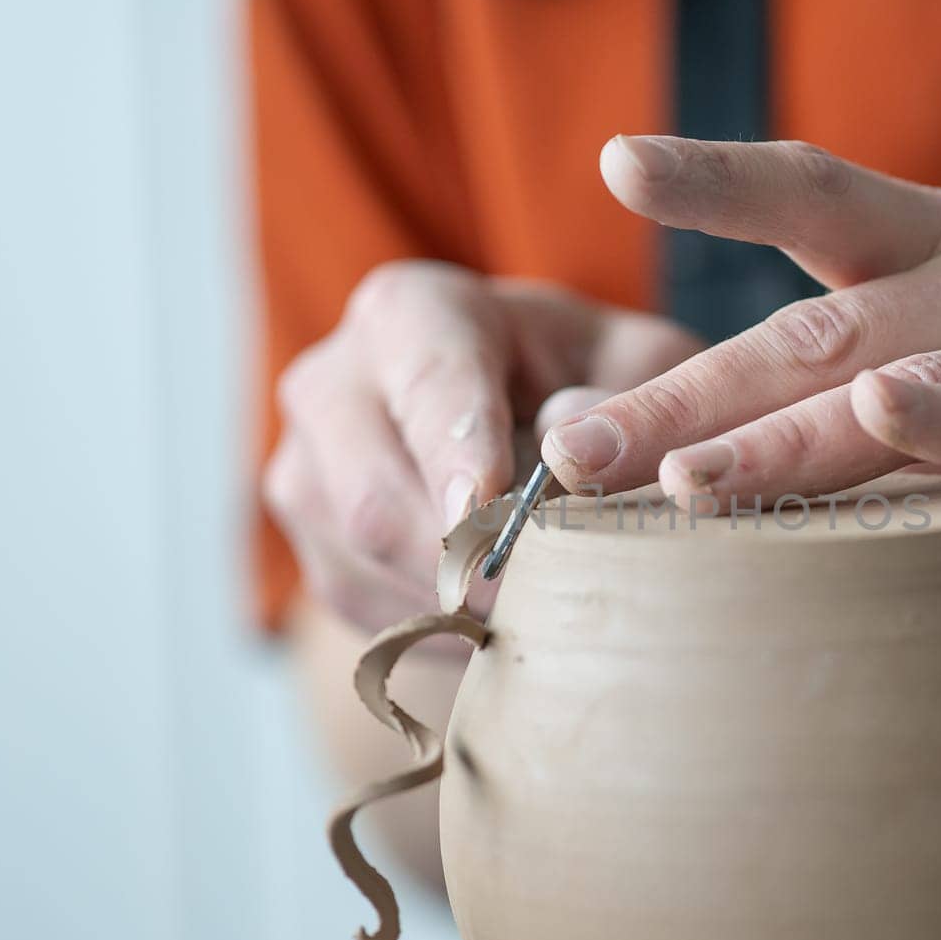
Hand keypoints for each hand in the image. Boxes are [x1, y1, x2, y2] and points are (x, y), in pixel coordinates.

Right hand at [265, 260, 701, 629]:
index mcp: (411, 314)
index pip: (428, 382)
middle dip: (460, 558)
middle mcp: (334, 383)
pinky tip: (499, 618)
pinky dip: (436, 625)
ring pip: (363, 562)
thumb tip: (575, 450)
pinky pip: (363, 605)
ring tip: (536, 610)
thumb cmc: (585, 384)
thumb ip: (625, 396)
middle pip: (374, 494)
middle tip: (538, 601)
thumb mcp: (634, 368)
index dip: (457, 452)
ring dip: (453, 599)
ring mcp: (306, 469)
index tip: (487, 511)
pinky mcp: (314, 547)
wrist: (522, 430)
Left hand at [541, 137, 940, 668]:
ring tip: (683, 483)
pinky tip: (891, 416)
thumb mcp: (915, 414)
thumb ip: (803, 411)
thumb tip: (618, 450)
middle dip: (690, 398)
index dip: (720, 178)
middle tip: (584, 452)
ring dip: (784, 437)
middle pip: (819, 330)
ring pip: (902, 383)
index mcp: (937, 256)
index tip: (619, 163)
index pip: (817, 197)